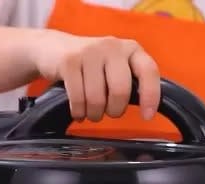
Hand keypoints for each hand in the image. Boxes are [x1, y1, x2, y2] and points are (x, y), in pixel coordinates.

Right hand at [32, 30, 159, 121]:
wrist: (53, 49)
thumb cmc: (92, 68)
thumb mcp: (116, 68)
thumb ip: (132, 83)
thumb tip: (147, 110)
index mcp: (131, 50)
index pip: (149, 71)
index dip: (151, 96)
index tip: (147, 117)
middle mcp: (113, 47)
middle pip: (120, 91)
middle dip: (114, 110)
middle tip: (108, 112)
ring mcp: (90, 52)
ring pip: (97, 99)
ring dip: (93, 114)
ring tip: (90, 111)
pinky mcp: (69, 62)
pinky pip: (78, 99)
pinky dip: (78, 112)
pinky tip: (78, 111)